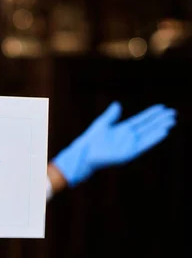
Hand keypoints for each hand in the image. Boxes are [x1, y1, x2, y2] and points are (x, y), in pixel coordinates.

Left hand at [53, 102, 176, 186]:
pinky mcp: (129, 153)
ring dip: (160, 128)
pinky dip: (153, 139)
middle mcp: (129, 136)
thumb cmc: (91, 139)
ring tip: (172, 122)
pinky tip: (163, 132)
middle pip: (148, 126)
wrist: (85, 153)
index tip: (162, 107)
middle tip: (173, 113)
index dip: (151, 114)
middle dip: (160, 120)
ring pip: (148, 135)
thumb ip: (111, 115)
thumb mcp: (102, 123)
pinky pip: (144, 145)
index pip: (141, 120)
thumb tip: (117, 104)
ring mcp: (130, 145)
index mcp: (123, 128)